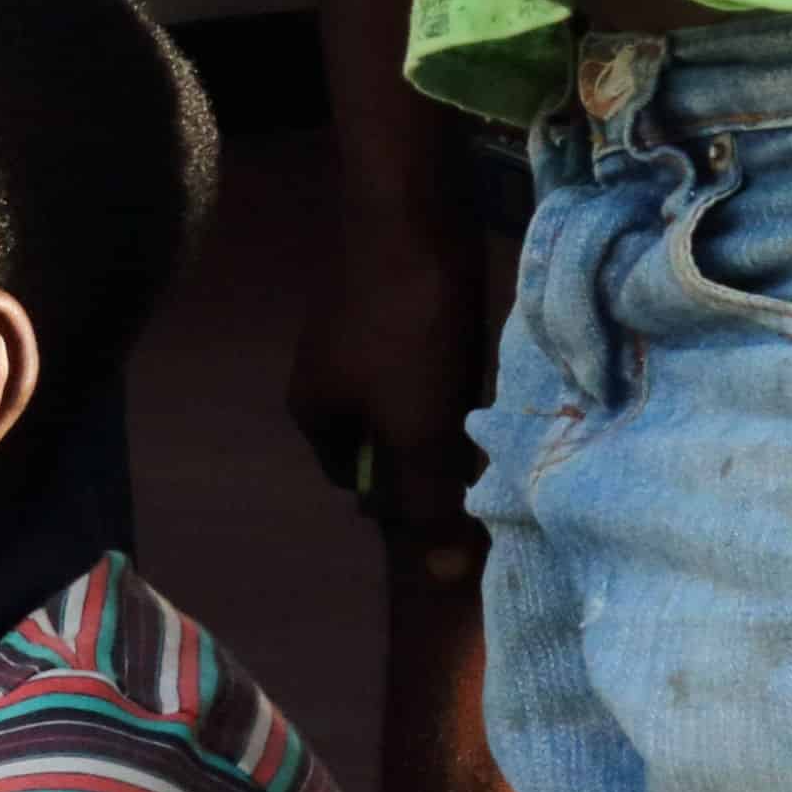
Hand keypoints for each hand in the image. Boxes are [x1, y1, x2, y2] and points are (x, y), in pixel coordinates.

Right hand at [291, 196, 490, 545]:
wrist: (408, 212)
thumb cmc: (406, 328)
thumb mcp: (419, 428)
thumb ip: (427, 500)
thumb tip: (440, 579)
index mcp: (312, 414)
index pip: (361, 482)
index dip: (408, 489)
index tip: (453, 476)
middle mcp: (320, 377)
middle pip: (383, 437)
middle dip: (429, 442)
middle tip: (475, 435)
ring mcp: (347, 334)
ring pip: (404, 394)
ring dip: (442, 400)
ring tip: (479, 388)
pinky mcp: (381, 299)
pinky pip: (415, 352)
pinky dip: (445, 358)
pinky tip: (473, 345)